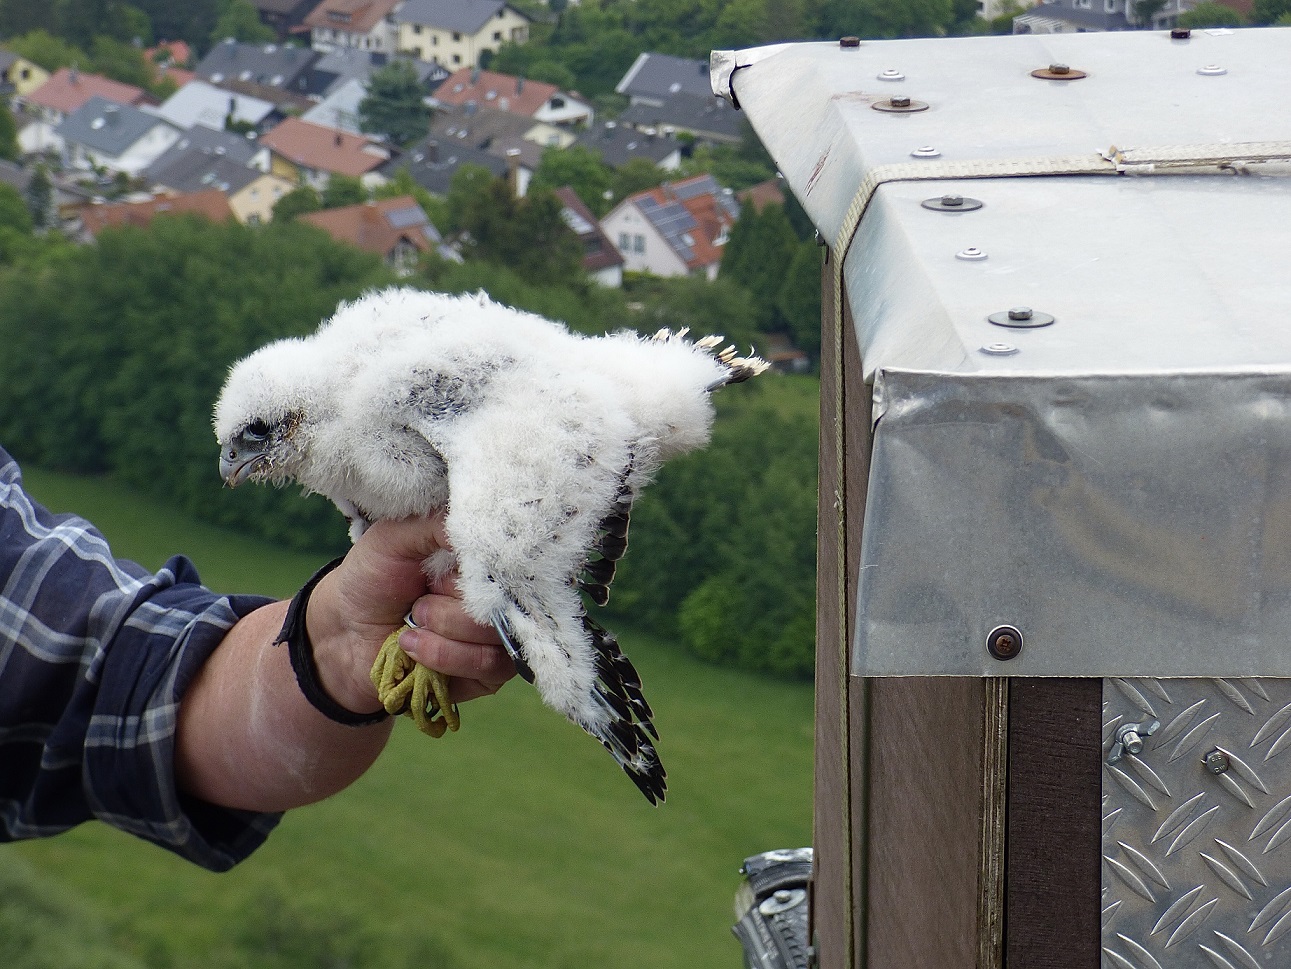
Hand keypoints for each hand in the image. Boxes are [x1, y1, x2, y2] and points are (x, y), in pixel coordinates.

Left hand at [307, 515, 512, 713]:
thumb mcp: (394, 536)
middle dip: (451, 604)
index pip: (508, 560)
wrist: (344, 633)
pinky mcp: (489, 672)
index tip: (440, 573)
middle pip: (503, 601)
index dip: (476, 569)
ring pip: (495, 634)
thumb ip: (437, 523)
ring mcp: (496, 634)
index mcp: (480, 559)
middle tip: (419, 601)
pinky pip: (489, 665)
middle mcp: (495, 594)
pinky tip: (413, 647)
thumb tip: (483, 526)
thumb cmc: (371, 578)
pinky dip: (446, 655)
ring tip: (412, 624)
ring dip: (445, 631)